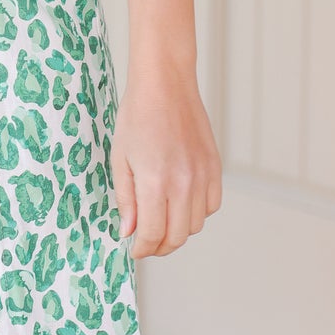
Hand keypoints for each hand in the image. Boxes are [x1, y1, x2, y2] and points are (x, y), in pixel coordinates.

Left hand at [111, 53, 222, 257]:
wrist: (165, 85)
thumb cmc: (137, 116)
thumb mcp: (120, 158)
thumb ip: (126, 198)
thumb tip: (128, 230)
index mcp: (154, 181)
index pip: (152, 234)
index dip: (142, 249)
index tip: (135, 249)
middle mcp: (183, 182)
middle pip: (176, 236)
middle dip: (159, 247)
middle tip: (147, 243)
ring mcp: (202, 175)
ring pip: (195, 225)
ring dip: (178, 230)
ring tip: (162, 221)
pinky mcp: (214, 166)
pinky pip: (211, 205)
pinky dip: (197, 212)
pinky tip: (181, 203)